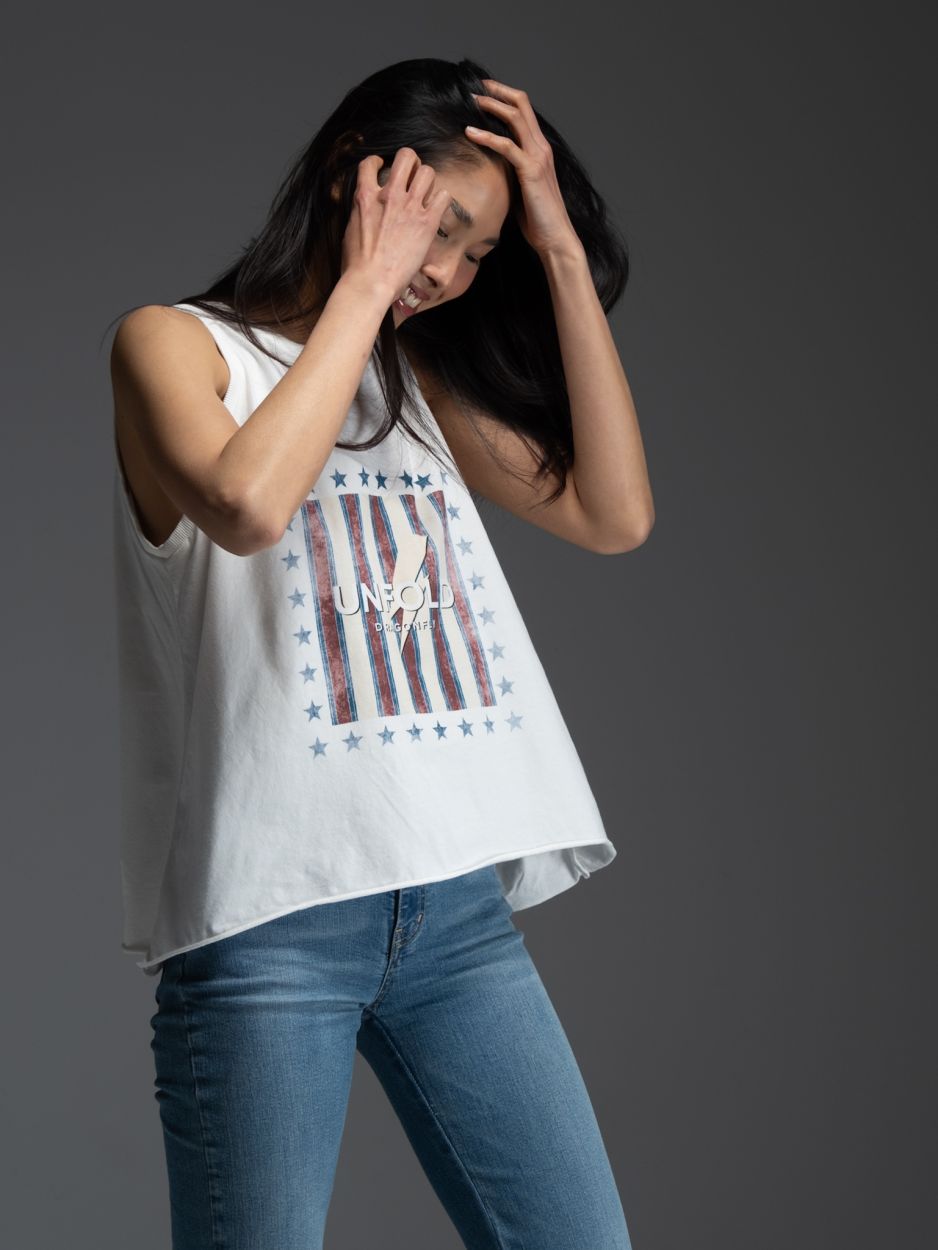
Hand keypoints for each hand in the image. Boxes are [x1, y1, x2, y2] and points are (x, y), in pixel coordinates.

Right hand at [340, 149, 450, 303]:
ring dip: (428, 181)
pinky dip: (442, 201)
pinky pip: (444, 197)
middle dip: (411, 162)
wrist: (371, 282)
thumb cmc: (357, 264)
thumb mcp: (350, 228)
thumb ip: (361, 211)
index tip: (382, 166)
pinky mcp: (427, 223)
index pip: (370, 162)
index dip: (378, 162)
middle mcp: (389, 195)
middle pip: (406, 157)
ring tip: (425, 193)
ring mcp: (410, 208)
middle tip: (411, 174)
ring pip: (428, 172)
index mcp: (365, 196)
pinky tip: (436, 209)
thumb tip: (366, 207)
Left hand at [464, 79, 582, 257]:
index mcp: (540, 150)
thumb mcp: (521, 188)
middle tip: (475, 87)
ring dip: (491, 106)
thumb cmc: (538, 219)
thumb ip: (511, 171)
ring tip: (471, 101)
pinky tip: (469, 132)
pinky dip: (486, 136)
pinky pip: (506, 146)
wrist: (555, 238)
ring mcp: (537, 157)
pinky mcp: (530, 171)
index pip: (524, 111)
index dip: (505, 97)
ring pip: (515, 117)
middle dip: (497, 91)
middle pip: (521, 104)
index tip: (485, 92)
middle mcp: (541, 147)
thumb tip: (492, 166)